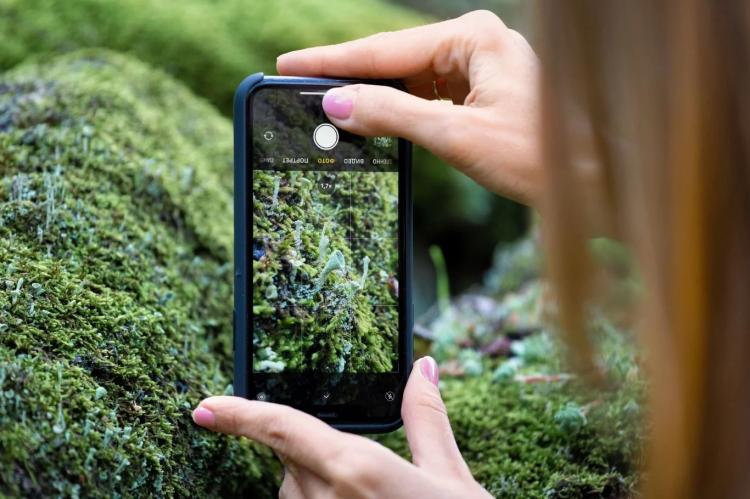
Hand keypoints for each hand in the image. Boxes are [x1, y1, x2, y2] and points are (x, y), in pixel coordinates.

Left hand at [192, 357, 489, 497]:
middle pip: (294, 466)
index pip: (282, 428)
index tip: (204, 408)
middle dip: (316, 460)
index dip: (238, 414)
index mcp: (356, 469)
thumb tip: (422, 369)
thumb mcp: (450, 475)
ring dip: (319, 493)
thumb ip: (425, 419)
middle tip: (369, 478)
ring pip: (298, 498)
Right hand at [276, 10, 541, 206]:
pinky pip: (428, 94)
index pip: (387, 49)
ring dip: (375, 96)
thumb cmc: (536, 156)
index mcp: (474, 38)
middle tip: (301, 88)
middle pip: (395, 59)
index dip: (334, 61)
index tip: (290, 64)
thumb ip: (392, 115)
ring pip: (409, 78)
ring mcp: (480, 65)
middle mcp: (476, 42)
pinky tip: (375, 119)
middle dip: (351, 77)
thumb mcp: (455, 136)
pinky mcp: (481, 90)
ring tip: (330, 109)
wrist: (586, 183)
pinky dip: (400, 108)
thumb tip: (337, 104)